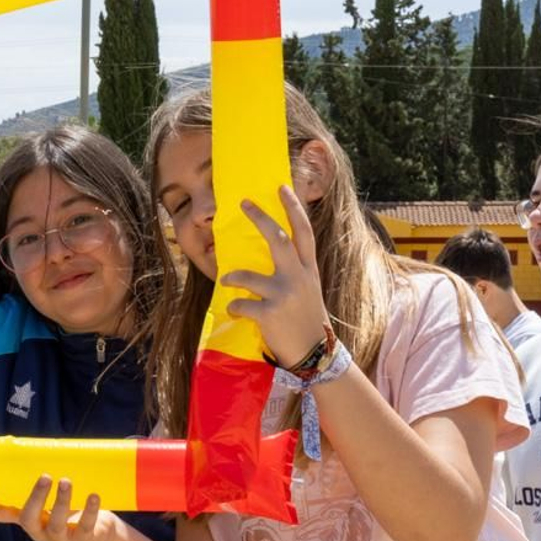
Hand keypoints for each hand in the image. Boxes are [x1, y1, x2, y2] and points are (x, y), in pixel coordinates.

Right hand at [0, 476, 119, 540]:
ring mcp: (59, 538)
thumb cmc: (72, 510)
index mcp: (27, 518)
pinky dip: (90, 510)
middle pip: (28, 519)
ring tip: (66, 481)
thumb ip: (43, 483)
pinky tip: (93, 496)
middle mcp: (38, 531)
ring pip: (55, 524)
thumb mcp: (52, 499)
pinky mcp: (82, 540)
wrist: (100, 534)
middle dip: (35, 498)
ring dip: (61, 501)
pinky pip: (85, 526)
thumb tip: (36, 447)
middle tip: (45, 476)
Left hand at [221, 184, 328, 367]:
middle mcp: (299, 277)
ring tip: (226, 278)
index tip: (281, 187)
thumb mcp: (308, 288)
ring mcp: (285, 295)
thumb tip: (270, 249)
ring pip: (248, 275)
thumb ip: (293, 269)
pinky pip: (241, 304)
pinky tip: (235, 311)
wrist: (315, 353)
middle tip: (244, 203)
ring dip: (232, 276)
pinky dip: (234, 307)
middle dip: (260, 218)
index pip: (303, 231)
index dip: (293, 208)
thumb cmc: (307, 319)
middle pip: (278, 238)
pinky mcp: (270, 313)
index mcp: (308, 269)